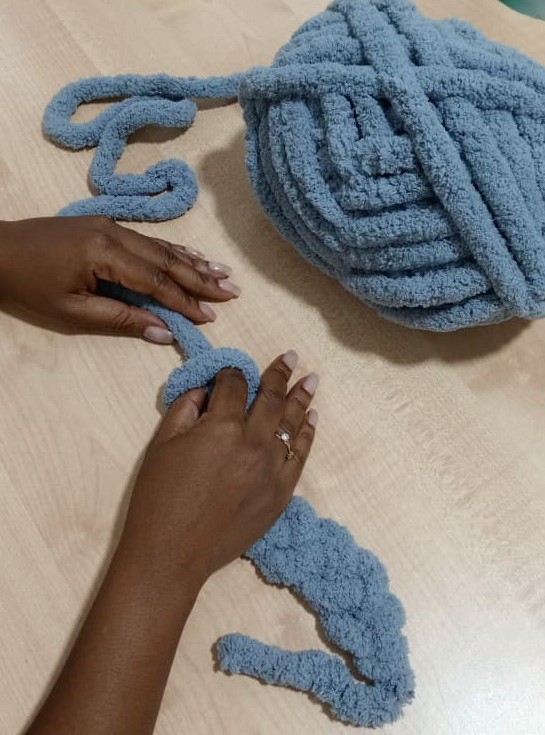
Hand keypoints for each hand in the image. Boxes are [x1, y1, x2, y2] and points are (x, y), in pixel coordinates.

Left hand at [0, 216, 240, 341]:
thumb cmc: (28, 285)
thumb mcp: (73, 311)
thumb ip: (122, 319)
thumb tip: (164, 332)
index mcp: (104, 254)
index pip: (156, 282)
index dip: (185, 301)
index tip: (209, 316)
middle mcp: (114, 233)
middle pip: (167, 260)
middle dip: (200, 279)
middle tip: (231, 292)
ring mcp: (111, 225)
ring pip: (161, 246)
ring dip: (193, 262)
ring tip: (223, 274)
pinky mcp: (106, 224)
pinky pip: (148, 239)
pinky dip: (173, 250)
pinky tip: (192, 256)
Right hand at [120, 351, 318, 588]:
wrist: (172, 554)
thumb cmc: (159, 497)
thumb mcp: (162, 444)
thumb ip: (186, 408)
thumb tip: (205, 390)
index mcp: (222, 427)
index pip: (235, 386)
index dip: (232, 373)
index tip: (233, 370)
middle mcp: (254, 443)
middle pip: (272, 398)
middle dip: (280, 374)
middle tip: (291, 356)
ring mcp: (272, 469)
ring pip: (292, 424)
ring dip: (302, 398)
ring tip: (311, 379)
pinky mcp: (281, 493)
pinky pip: (300, 455)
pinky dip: (306, 434)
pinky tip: (311, 419)